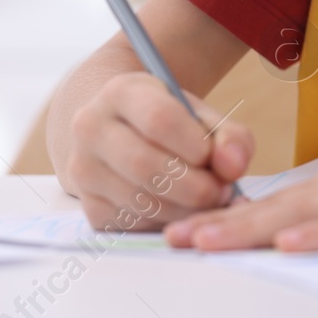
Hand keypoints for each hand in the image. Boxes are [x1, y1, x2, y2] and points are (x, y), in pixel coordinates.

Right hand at [63, 71, 253, 231]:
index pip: (159, 119)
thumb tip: (234, 167)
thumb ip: (229, 136)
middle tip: (220, 191)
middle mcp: (92, 128)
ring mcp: (84, 169)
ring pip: (139, 201)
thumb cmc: (169, 123)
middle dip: (194, 187)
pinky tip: (179, 209)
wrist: (121, 133)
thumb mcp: (200, 116)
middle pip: (145, 165)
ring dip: (184, 210)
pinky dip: (165, 223)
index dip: (194, 145)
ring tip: (206, 201)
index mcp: (121, 93)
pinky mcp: (88, 205)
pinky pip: (132, 224)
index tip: (211, 156)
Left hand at [163, 114, 317, 251]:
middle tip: (171, 239)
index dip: (230, 217)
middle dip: (222, 225)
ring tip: (206, 242)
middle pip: (277, 209)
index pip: (278, 204)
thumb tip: (317, 237)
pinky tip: (291, 243)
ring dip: (252, 229)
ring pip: (305, 215)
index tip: (185, 231)